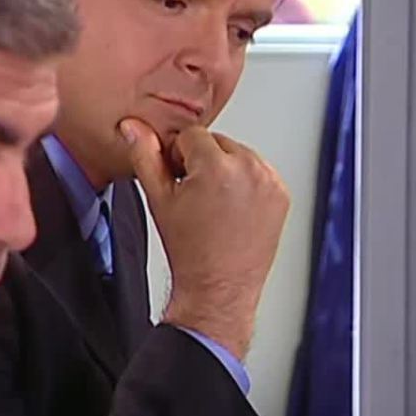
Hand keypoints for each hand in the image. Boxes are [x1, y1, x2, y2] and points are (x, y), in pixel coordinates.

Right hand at [119, 117, 288, 359]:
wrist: (218, 288)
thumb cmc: (189, 251)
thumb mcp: (158, 199)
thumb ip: (145, 156)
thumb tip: (134, 128)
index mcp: (217, 167)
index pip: (192, 134)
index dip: (178, 157)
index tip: (179, 181)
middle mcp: (249, 169)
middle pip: (216, 142)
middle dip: (202, 161)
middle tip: (194, 196)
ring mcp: (269, 182)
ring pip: (237, 154)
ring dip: (224, 169)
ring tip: (214, 204)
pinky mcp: (281, 194)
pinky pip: (258, 171)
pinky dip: (245, 182)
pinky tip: (231, 208)